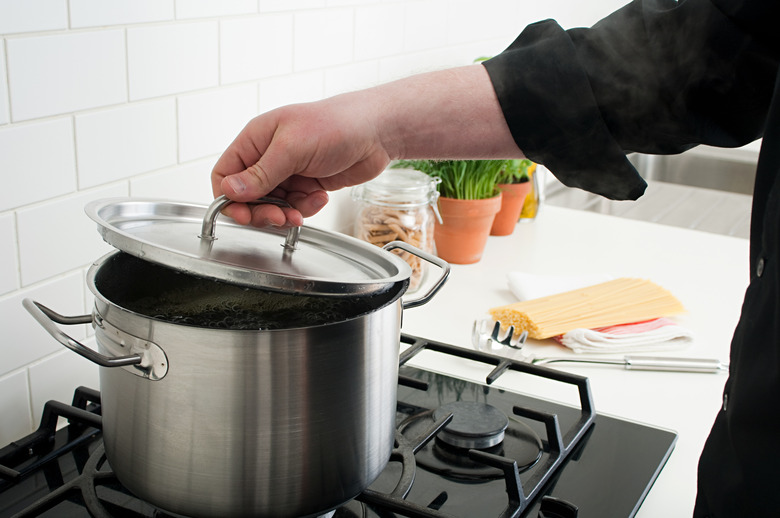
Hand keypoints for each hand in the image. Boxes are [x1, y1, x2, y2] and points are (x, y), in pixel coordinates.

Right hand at [211, 90, 392, 227]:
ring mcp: (289, 171)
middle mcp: (269, 156)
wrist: (377, 132)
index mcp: (256, 140)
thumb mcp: (292, 148)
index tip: (243, 214)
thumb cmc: (337, 125)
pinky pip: (295, 206)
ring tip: (302, 211)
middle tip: (277, 218)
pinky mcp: (307, 184)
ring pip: (272, 205)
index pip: (225, 174)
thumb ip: (261, 173)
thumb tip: (230, 190)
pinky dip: (306, 208)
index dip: (229, 198)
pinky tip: (320, 197)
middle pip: (247, 196)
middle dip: (261, 212)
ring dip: (286, 213)